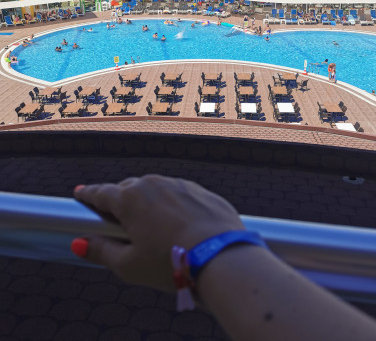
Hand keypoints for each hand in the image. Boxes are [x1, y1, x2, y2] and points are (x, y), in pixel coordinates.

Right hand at [73, 175, 243, 290]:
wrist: (222, 257)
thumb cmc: (172, 263)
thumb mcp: (129, 266)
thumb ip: (101, 251)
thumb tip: (79, 243)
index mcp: (130, 199)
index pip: (101, 193)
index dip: (89, 195)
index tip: (80, 193)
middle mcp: (153, 184)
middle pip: (128, 189)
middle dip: (119, 200)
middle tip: (115, 217)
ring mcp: (179, 184)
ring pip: (155, 190)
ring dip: (148, 203)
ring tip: (149, 225)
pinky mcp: (200, 191)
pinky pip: (178, 194)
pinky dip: (172, 205)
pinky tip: (176, 224)